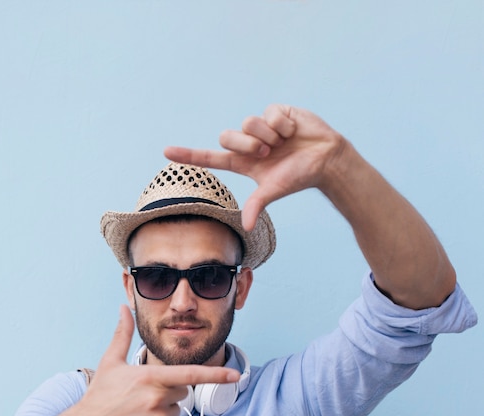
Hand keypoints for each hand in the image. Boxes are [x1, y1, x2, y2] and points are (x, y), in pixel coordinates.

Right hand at [62, 305, 239, 415]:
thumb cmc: (100, 394)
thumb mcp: (111, 362)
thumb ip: (123, 334)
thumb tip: (124, 308)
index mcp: (149, 378)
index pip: (190, 375)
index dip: (215, 374)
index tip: (235, 375)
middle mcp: (157, 400)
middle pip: (182, 391)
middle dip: (168, 390)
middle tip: (143, 394)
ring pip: (178, 410)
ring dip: (165, 409)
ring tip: (139, 411)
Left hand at [164, 104, 344, 230]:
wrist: (326, 159)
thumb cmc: (299, 176)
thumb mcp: (274, 190)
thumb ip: (257, 204)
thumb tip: (246, 227)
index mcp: (243, 162)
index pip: (210, 158)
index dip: (189, 155)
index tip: (166, 152)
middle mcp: (248, 144)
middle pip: (227, 135)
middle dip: (247, 144)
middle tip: (268, 152)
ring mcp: (261, 127)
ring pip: (248, 122)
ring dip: (267, 134)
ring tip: (283, 142)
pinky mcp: (276, 112)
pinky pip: (269, 112)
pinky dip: (283, 124)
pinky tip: (293, 131)